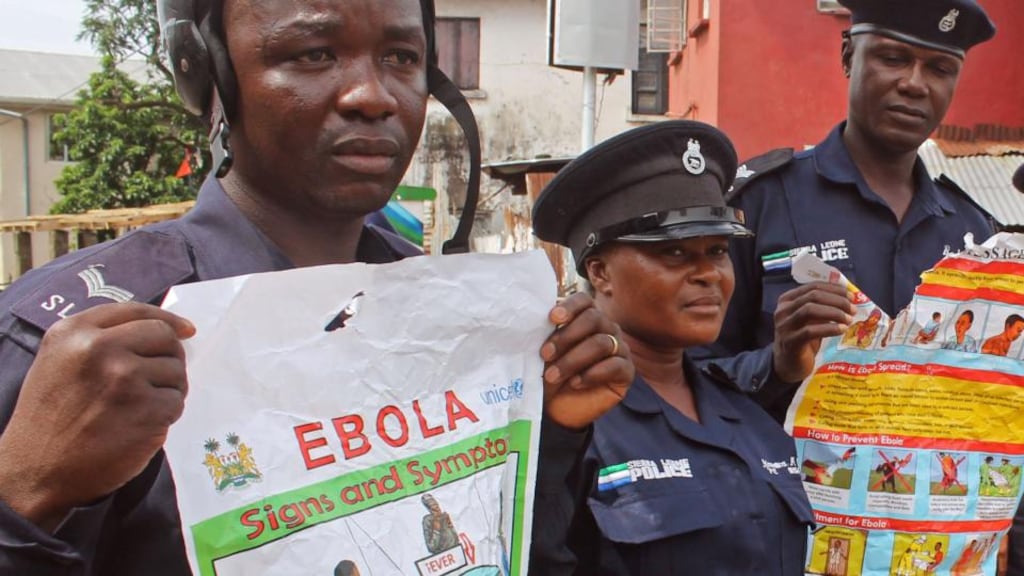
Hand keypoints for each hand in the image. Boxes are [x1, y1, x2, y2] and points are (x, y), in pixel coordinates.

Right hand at [0, 303, 194, 530]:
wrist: (35, 471)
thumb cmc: (49, 418)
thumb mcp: (59, 362)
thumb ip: (99, 339)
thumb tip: (163, 330)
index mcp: (74, 331)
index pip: (136, 310)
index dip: (167, 320)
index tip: (185, 330)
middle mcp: (99, 348)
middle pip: (163, 336)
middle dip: (169, 356)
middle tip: (159, 377)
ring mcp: (125, 378)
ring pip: (176, 369)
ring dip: (168, 388)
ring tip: (141, 406)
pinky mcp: (146, 409)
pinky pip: (176, 400)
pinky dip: (167, 413)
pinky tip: (143, 424)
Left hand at [539, 292, 632, 429]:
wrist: (557, 407)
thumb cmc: (550, 373)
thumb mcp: (545, 352)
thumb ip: (545, 333)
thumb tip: (535, 317)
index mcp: (586, 317)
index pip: (584, 300)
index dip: (570, 306)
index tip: (552, 318)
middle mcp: (606, 328)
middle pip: (594, 319)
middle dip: (567, 336)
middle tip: (545, 354)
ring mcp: (619, 349)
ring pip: (602, 343)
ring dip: (573, 360)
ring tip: (553, 376)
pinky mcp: (626, 372)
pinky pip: (615, 366)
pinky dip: (592, 374)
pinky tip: (575, 383)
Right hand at [772, 282, 854, 382]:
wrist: (787, 364)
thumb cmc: (803, 340)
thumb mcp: (810, 320)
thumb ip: (822, 307)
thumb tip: (848, 299)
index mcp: (787, 300)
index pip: (813, 286)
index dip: (834, 289)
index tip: (852, 296)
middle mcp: (783, 310)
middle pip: (813, 296)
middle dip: (837, 301)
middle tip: (853, 309)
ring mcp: (784, 326)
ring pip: (810, 309)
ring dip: (834, 313)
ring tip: (849, 319)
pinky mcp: (790, 342)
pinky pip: (810, 331)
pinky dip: (829, 328)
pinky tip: (842, 330)